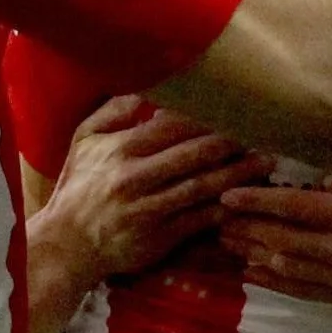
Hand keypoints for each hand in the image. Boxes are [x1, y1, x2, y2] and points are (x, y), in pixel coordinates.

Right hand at [41, 100, 270, 290]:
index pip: (172, 127)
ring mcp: (149, 211)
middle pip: (193, 156)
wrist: (66, 243)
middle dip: (231, 142)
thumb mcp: (84, 141)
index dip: (207, 118)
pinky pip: (199, 220)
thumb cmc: (78, 186)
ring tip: (265, 162)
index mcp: (121, 150)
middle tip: (263, 131)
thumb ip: (114, 112)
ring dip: (237, 174)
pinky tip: (245, 199)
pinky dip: (223, 209)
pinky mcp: (160, 239)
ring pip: (201, 188)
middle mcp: (136, 179)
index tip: (235, 107)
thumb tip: (147, 88)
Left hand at [219, 160, 331, 315]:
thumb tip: (324, 178)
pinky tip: (255, 274)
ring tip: (227, 243)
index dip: (257, 200)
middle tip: (217, 218)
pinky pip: (304, 292)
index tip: (229, 195)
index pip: (293, 206)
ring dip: (253, 254)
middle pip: (282, 237)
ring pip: (287, 266)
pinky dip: (275, 283)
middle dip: (246, 227)